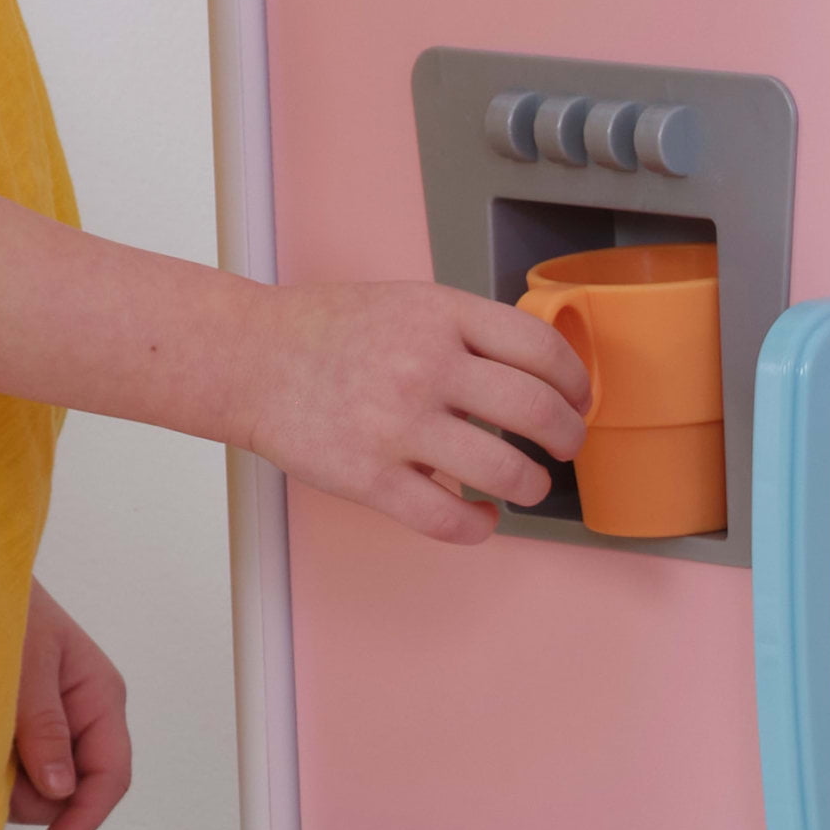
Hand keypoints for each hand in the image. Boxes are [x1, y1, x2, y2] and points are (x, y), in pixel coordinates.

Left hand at [11, 579, 131, 829]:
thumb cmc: (3, 614)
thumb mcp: (24, 667)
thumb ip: (44, 727)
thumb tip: (62, 790)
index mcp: (100, 696)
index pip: (110, 775)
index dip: (85, 818)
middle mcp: (86, 715)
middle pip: (75, 789)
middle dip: (36, 797)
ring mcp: (59, 722)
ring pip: (46, 786)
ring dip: (12, 782)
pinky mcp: (29, 727)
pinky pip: (24, 770)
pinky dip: (0, 769)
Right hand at [241, 283, 589, 546]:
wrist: (250, 358)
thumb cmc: (329, 330)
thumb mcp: (409, 303)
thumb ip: (468, 332)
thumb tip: (538, 377)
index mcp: (441, 315)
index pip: (541, 349)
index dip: (576, 381)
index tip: (579, 400)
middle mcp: (425, 365)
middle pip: (535, 411)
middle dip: (567, 438)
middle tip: (565, 448)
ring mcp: (397, 424)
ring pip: (504, 472)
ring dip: (531, 486)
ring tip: (526, 485)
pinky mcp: (369, 477)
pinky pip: (449, 519)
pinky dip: (480, 526)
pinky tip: (481, 516)